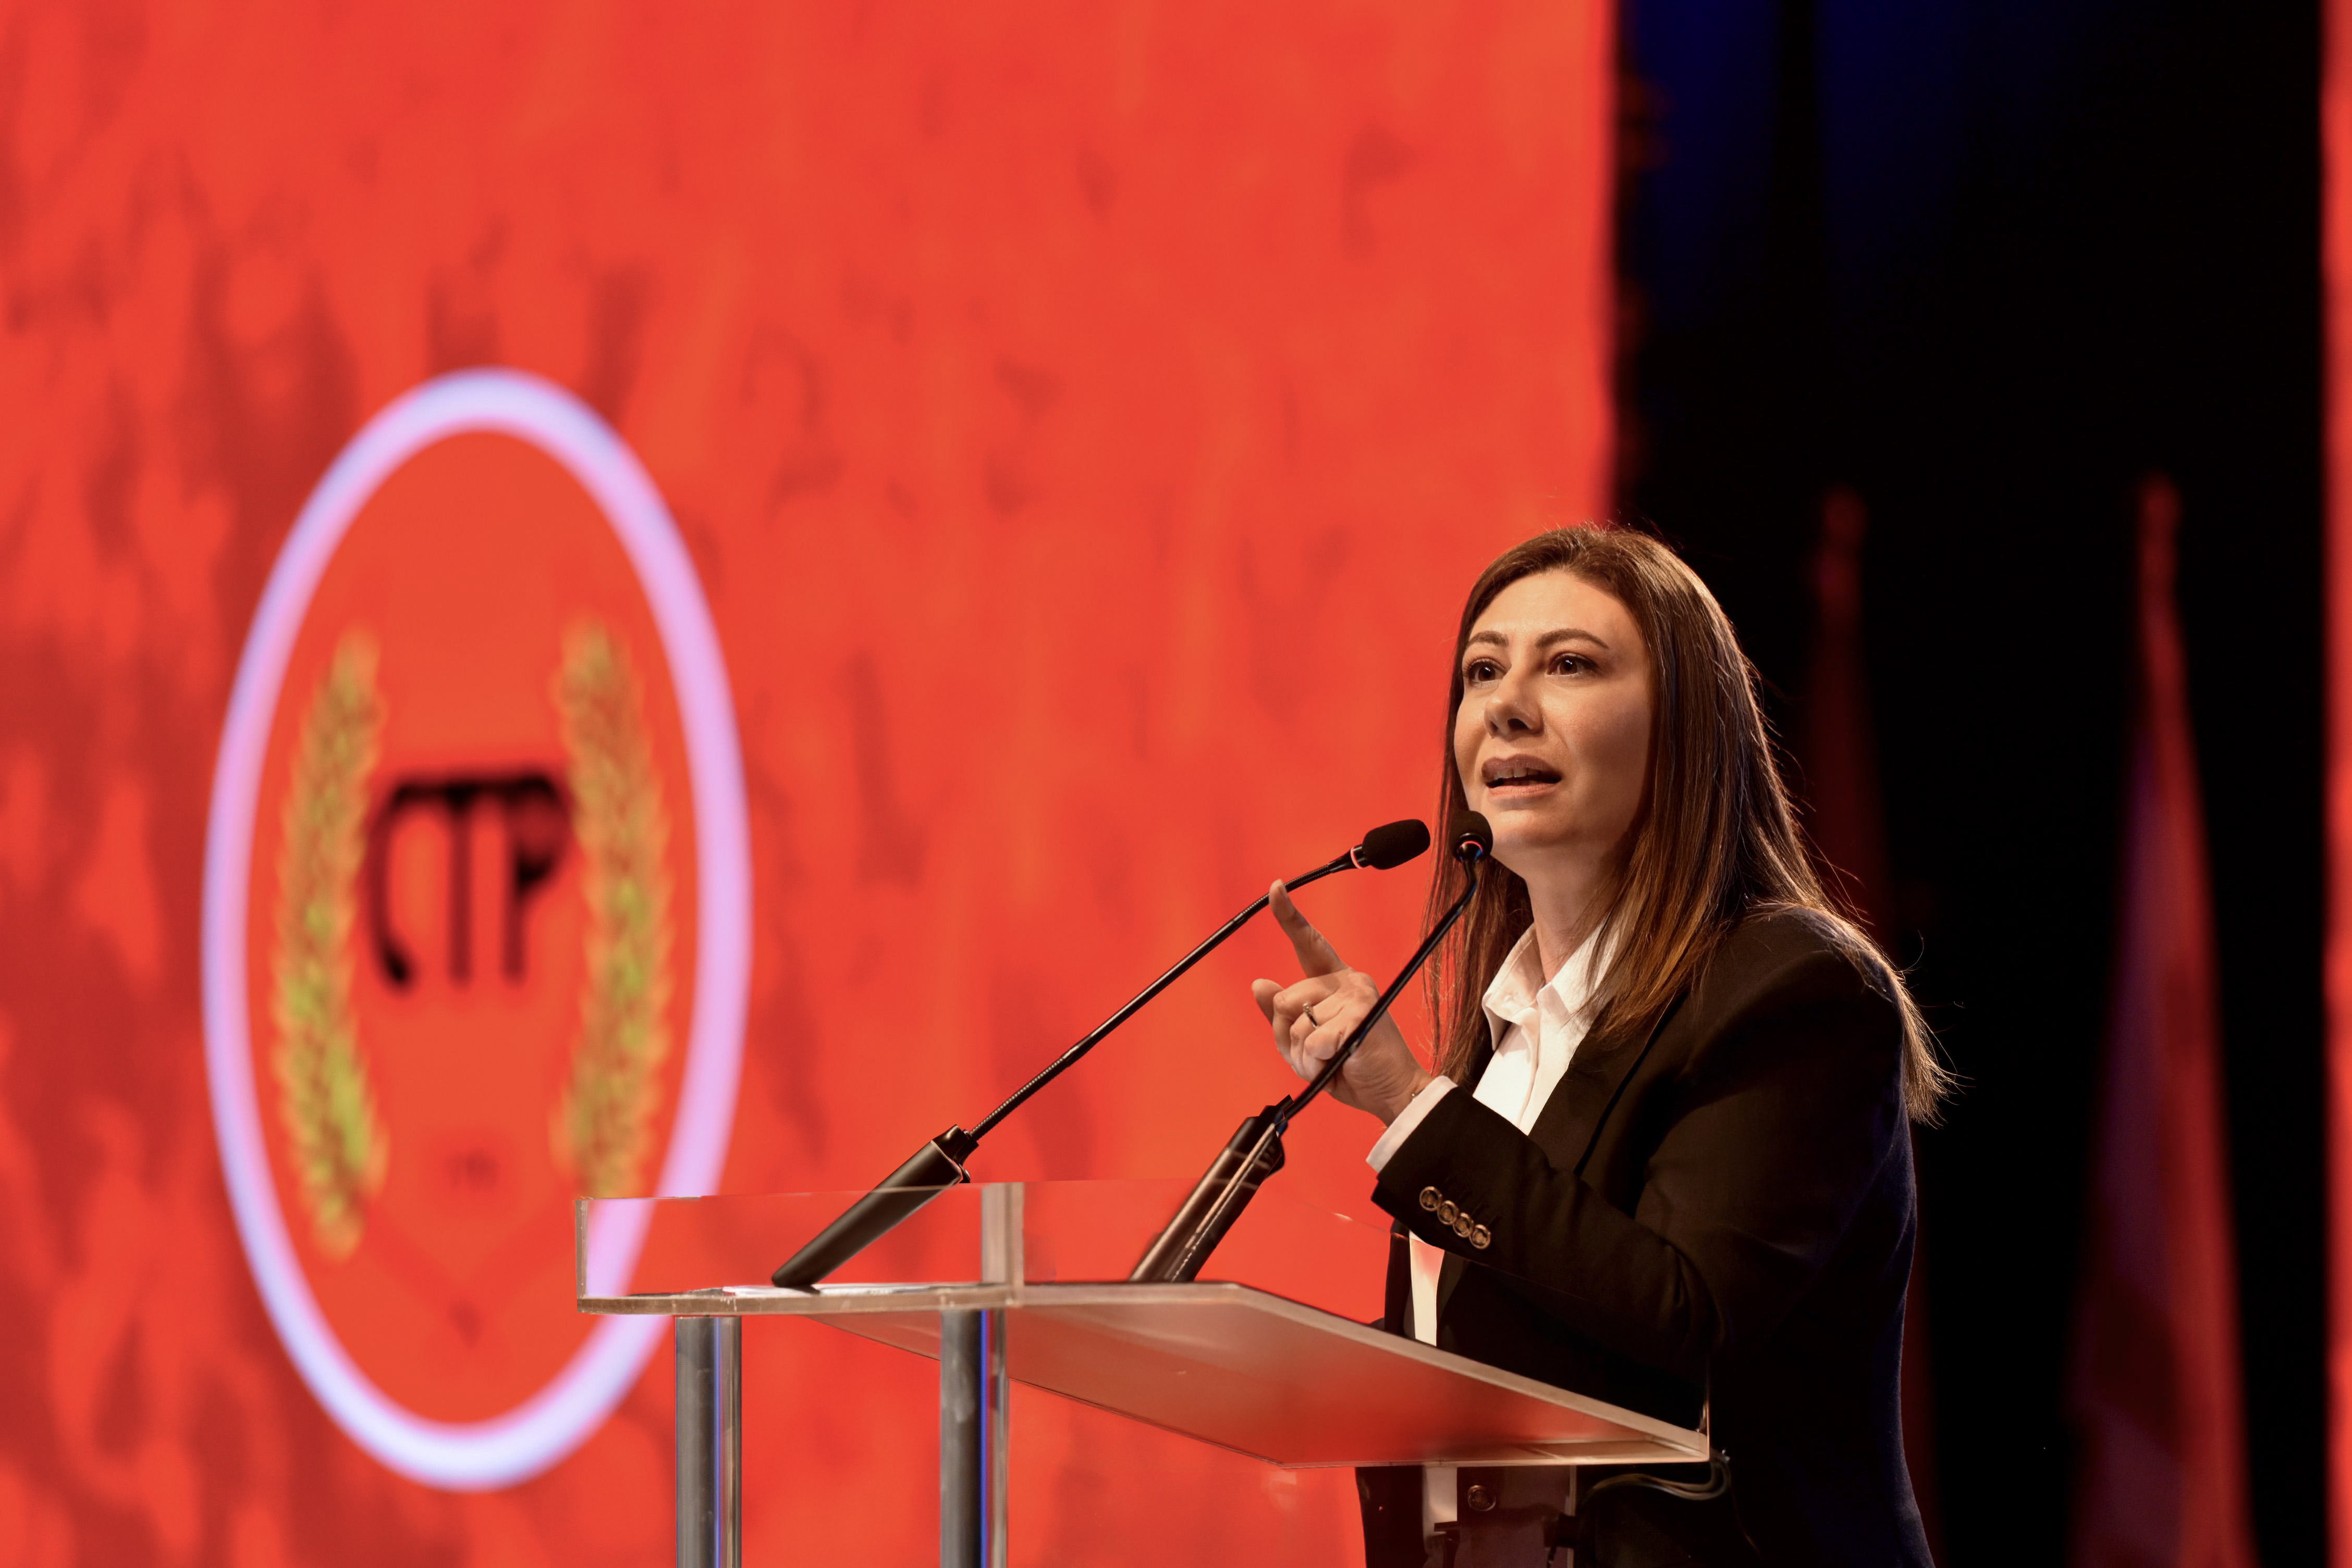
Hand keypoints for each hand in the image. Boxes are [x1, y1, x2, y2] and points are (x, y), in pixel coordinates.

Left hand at [1250, 881, 1433, 1123]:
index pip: (1309, 943)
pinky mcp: (1360, 1016)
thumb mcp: (1308, 1042)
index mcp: (1335, 982)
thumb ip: (1283, 1015)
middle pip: (1286, 998)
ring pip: (1297, 1024)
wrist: (1393, 1092)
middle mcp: (1347, 981)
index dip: (1288, 916)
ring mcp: (1355, 996)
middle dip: (1290, 1037)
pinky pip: (1314, 1041)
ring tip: (1330, 1062)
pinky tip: (1338, 1065)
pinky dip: (1318, 1063)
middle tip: (1317, 1054)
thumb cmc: (1352, 1067)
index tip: (1274, 889)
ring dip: (1305, 1056)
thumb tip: (1258, 984)